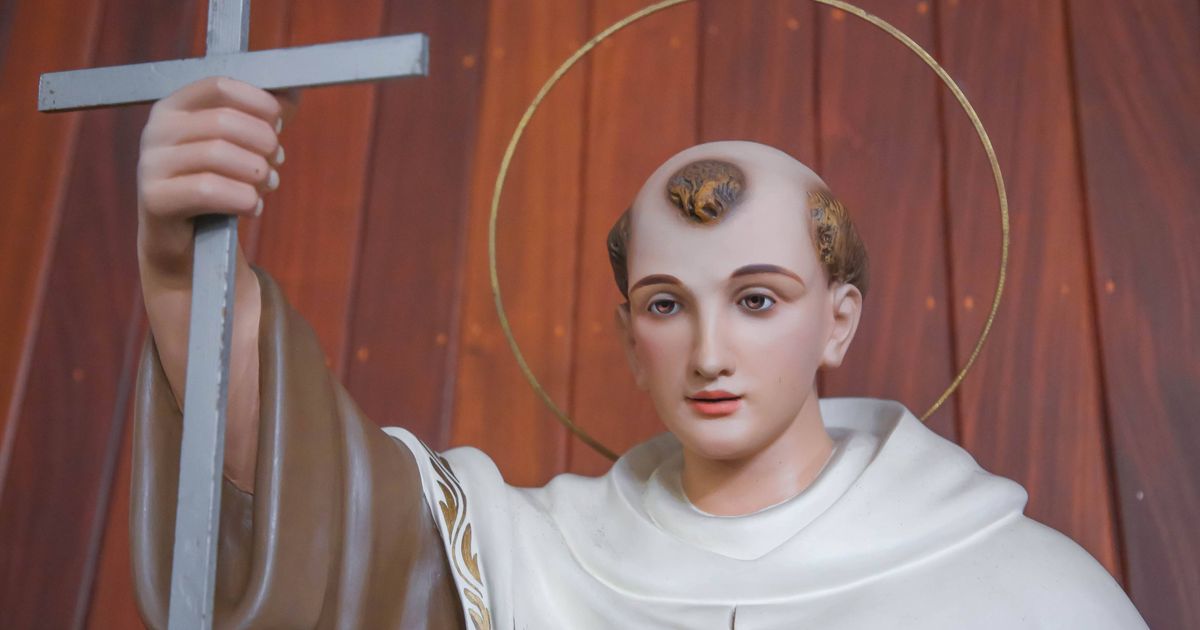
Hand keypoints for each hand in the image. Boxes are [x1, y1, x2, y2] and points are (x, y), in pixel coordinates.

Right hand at [137, 76, 288, 275]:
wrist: (186, 239)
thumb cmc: (218, 183)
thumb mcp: (241, 146)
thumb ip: (264, 116)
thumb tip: (292, 92)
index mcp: (175, 106)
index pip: (220, 86)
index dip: (259, 103)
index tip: (278, 125)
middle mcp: (156, 130)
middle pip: (223, 122)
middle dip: (263, 142)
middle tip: (277, 161)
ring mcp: (151, 163)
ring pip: (218, 155)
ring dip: (257, 172)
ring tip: (269, 184)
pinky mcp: (154, 198)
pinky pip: (208, 190)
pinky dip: (242, 198)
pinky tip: (254, 207)